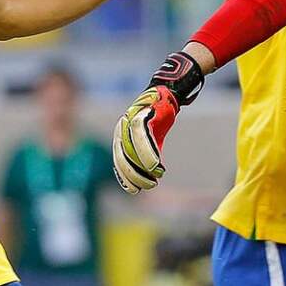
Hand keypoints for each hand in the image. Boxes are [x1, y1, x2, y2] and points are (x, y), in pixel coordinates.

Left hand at [113, 52, 204, 193]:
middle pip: (122, 158)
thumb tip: (150, 176)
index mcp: (120, 137)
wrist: (166, 94)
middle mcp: (121, 129)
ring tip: (154, 177)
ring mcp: (130, 120)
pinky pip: (141, 135)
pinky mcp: (141, 114)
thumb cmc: (158, 119)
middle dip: (133, 175)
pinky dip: (149, 151)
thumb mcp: (151, 141)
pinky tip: (157, 163)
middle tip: (148, 186)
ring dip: (143, 165)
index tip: (135, 190)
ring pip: (131, 148)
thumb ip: (146, 156)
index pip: (119, 162)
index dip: (125, 178)